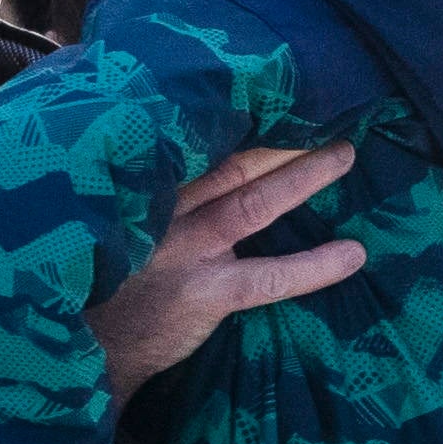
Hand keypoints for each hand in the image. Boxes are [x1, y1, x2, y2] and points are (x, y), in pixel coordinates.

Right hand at [89, 142, 359, 399]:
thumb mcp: (124, 223)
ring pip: (255, 204)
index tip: (283, 99)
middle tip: (330, 117)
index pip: (202, 145)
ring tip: (346, 156)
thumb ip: (161, 194)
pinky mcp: (204, 293)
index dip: (246, 122)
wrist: (89, 344)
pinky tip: (352, 255)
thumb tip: (214, 162)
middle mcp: (165, 210)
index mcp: (148, 189)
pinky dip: (314, 265)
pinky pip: (270, 277)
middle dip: (284, 139)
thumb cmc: (113, 279)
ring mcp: (186, 251)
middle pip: (234, 163)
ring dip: (304, 177)